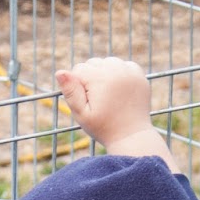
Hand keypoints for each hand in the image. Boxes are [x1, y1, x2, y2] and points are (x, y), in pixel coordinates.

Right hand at [56, 57, 178, 170]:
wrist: (131, 137)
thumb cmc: (103, 128)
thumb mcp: (82, 114)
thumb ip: (70, 92)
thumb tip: (60, 72)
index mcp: (100, 78)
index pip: (78, 69)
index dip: (77, 87)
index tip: (87, 103)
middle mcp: (116, 69)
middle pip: (92, 63)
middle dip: (91, 78)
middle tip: (99, 101)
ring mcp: (130, 71)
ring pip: (107, 62)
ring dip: (104, 74)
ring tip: (108, 95)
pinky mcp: (139, 75)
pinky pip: (123, 65)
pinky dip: (119, 74)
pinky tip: (119, 91)